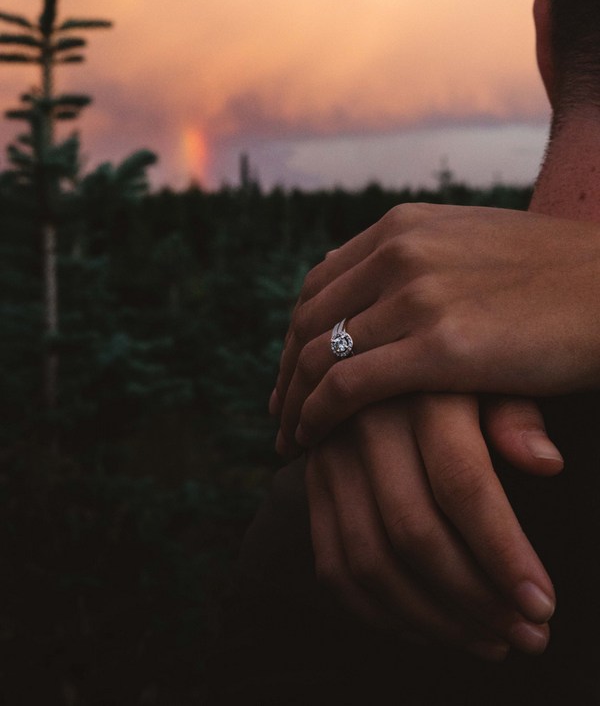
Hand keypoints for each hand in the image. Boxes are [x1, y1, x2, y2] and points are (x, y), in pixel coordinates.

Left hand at [271, 203, 599, 447]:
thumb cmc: (557, 276)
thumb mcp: (474, 244)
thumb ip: (417, 258)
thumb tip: (370, 279)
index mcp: (404, 227)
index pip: (321, 282)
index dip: (296, 330)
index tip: (292, 367)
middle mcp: (400, 253)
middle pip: (309, 318)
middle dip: (285, 369)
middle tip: (279, 410)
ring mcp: (416, 296)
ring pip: (318, 354)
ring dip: (293, 400)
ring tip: (288, 435)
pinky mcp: (439, 347)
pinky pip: (348, 387)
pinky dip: (317, 416)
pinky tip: (312, 440)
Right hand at [306, 394, 561, 657]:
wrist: (373, 356)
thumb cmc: (453, 374)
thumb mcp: (489, 374)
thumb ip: (517, 414)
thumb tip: (546, 462)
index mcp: (421, 393)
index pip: (461, 483)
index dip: (502, 552)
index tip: (543, 604)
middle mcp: (367, 424)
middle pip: (414, 531)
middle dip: (476, 600)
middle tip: (529, 637)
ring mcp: (330, 458)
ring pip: (370, 560)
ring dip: (433, 620)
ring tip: (490, 642)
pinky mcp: (313, 487)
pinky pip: (333, 566)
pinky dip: (379, 614)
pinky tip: (430, 630)